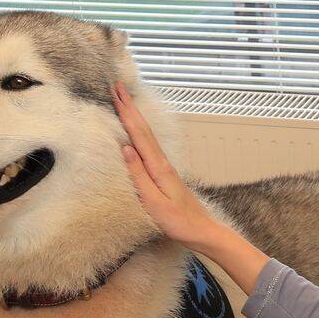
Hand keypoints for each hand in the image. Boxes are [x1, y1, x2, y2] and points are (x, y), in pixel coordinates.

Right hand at [112, 83, 218, 248]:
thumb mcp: (153, 201)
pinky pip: (148, 146)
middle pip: (143, 129)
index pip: (139, 134)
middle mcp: (162, 162)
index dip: (127, 112)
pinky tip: (136, 133)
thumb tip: (125, 148)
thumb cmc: (177, 221)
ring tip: (124, 102)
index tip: (117, 92)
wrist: (201, 231)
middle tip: (118, 86)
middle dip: (130, 107)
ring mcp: (164, 167)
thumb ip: (138, 175)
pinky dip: (139, 132)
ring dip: (134, 117)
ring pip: (146, 135)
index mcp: (158, 167)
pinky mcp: (164, 174)